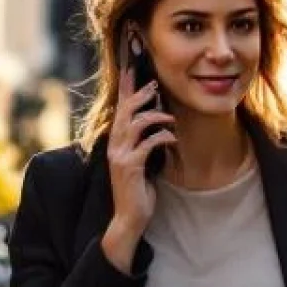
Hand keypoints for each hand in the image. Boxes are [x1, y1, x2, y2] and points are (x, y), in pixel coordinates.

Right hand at [103, 59, 175, 271]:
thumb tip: (158, 125)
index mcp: (116, 143)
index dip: (124, 89)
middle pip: (124, 111)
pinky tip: (172, 138)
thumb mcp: (140, 161)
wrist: (129, 217)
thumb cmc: (138, 190)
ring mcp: (120, 157)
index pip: (118, 110)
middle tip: (155, 85)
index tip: (130, 69)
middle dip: (139, 95)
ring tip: (170, 117)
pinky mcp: (130, 167)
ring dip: (155, 116)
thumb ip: (143, 143)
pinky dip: (161, 137)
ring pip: (134, 124)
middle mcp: (114, 146)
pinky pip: (147, 144)